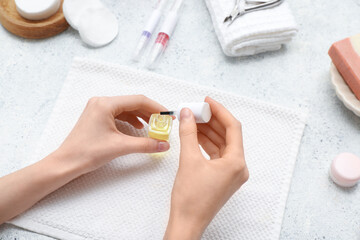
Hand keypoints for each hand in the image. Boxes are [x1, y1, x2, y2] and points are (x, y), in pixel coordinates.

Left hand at [0, 95, 168, 223]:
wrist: (66, 163)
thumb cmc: (87, 152)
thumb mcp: (120, 147)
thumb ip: (145, 144)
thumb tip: (164, 144)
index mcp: (106, 104)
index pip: (138, 101)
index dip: (156, 108)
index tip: (168, 116)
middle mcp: (102, 102)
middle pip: (133, 103)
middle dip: (150, 112)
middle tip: (164, 122)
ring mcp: (98, 109)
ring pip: (127, 108)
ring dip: (142, 116)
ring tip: (154, 126)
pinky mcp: (97, 117)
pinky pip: (119, 114)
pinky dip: (131, 120)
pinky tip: (139, 128)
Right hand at [164, 97, 248, 238]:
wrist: (187, 222)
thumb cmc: (190, 198)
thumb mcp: (188, 160)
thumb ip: (188, 133)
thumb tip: (186, 114)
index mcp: (237, 162)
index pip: (233, 128)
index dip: (220, 111)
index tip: (207, 101)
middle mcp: (239, 167)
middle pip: (228, 135)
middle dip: (212, 120)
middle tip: (197, 109)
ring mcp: (232, 173)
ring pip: (222, 144)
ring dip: (208, 131)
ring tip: (193, 119)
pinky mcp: (223, 177)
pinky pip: (217, 154)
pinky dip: (207, 143)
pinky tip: (195, 135)